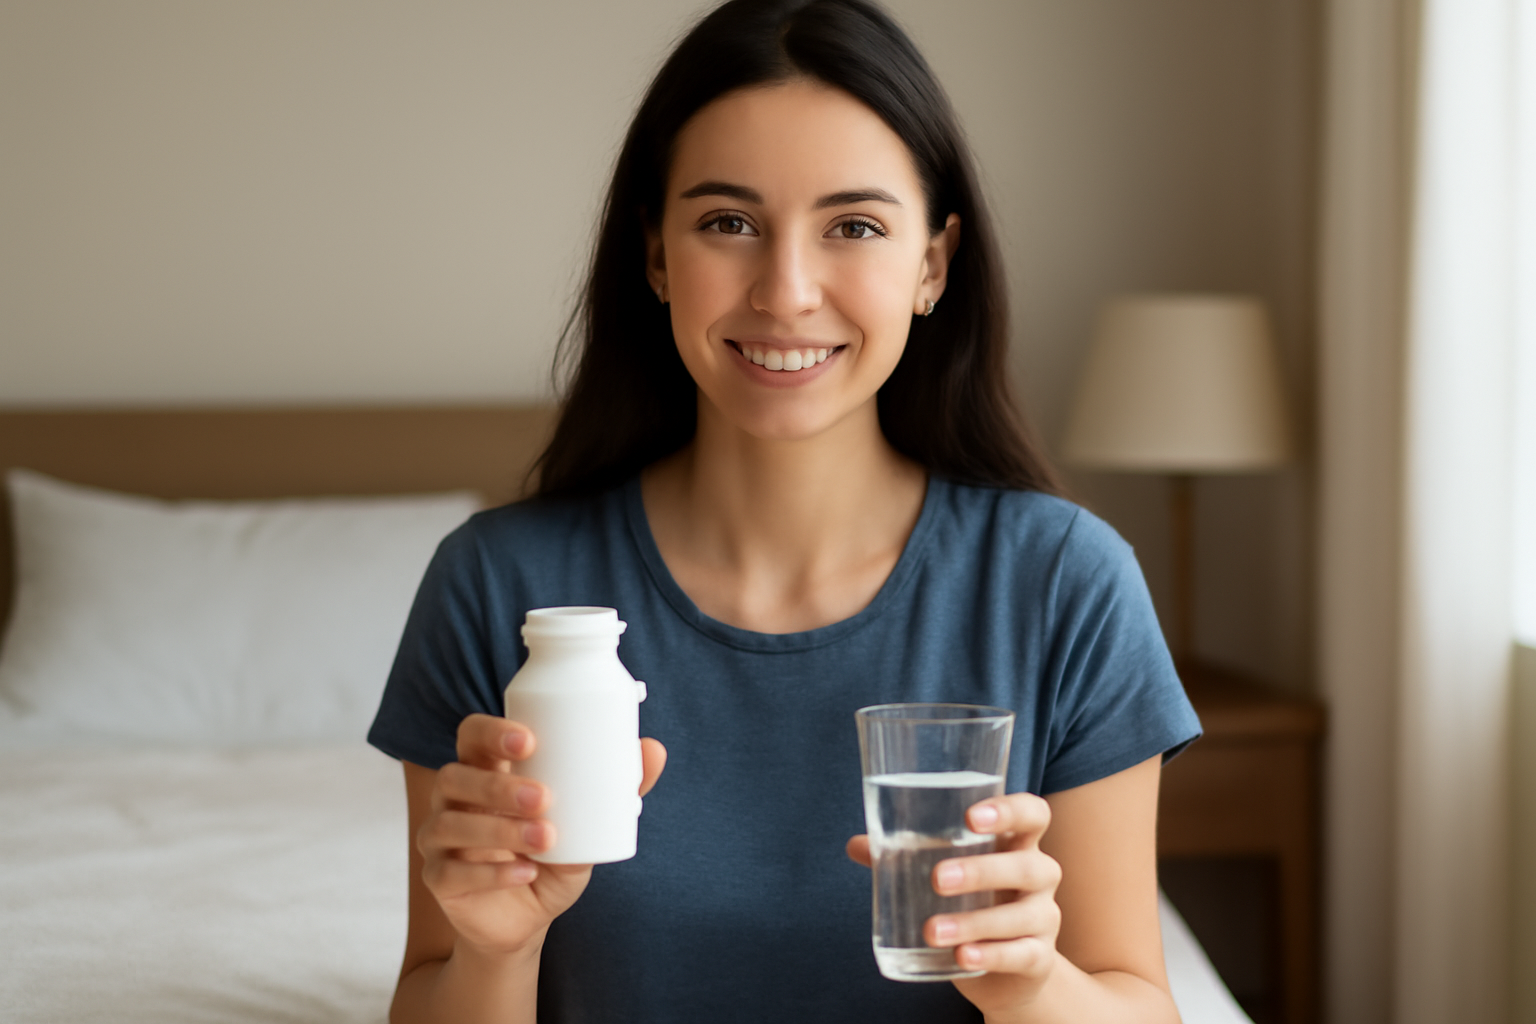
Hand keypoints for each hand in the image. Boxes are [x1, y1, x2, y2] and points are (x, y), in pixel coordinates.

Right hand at [418, 713, 667, 958]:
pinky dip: (490, 872)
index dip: (491, 731)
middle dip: (497, 784)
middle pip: (455, 776)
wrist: (529, 919)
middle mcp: (454, 799)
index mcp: (485, 771)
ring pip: (450, 823)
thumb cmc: (554, 856)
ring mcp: (439, 840)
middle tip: (544, 797)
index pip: (471, 735)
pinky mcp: (438, 879)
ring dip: (499, 828)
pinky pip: (450, 871)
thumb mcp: (589, 823)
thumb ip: (618, 789)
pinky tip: (523, 873)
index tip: (530, 740)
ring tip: (545, 838)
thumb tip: (654, 749)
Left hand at [846, 791, 1060, 1014]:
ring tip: (932, 931)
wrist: (1010, 972)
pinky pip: (1022, 955)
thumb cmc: (976, 904)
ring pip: (1021, 915)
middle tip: (937, 879)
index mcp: (1018, 845)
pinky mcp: (1039, 959)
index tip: (971, 817)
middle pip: (1027, 865)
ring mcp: (1043, 919)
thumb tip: (857, 845)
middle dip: (981, 870)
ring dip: (974, 922)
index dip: (1009, 811)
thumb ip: (907, 858)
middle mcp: (1039, 876)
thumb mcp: (949, 877)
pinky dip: (992, 956)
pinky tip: (963, 956)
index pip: (1032, 814)